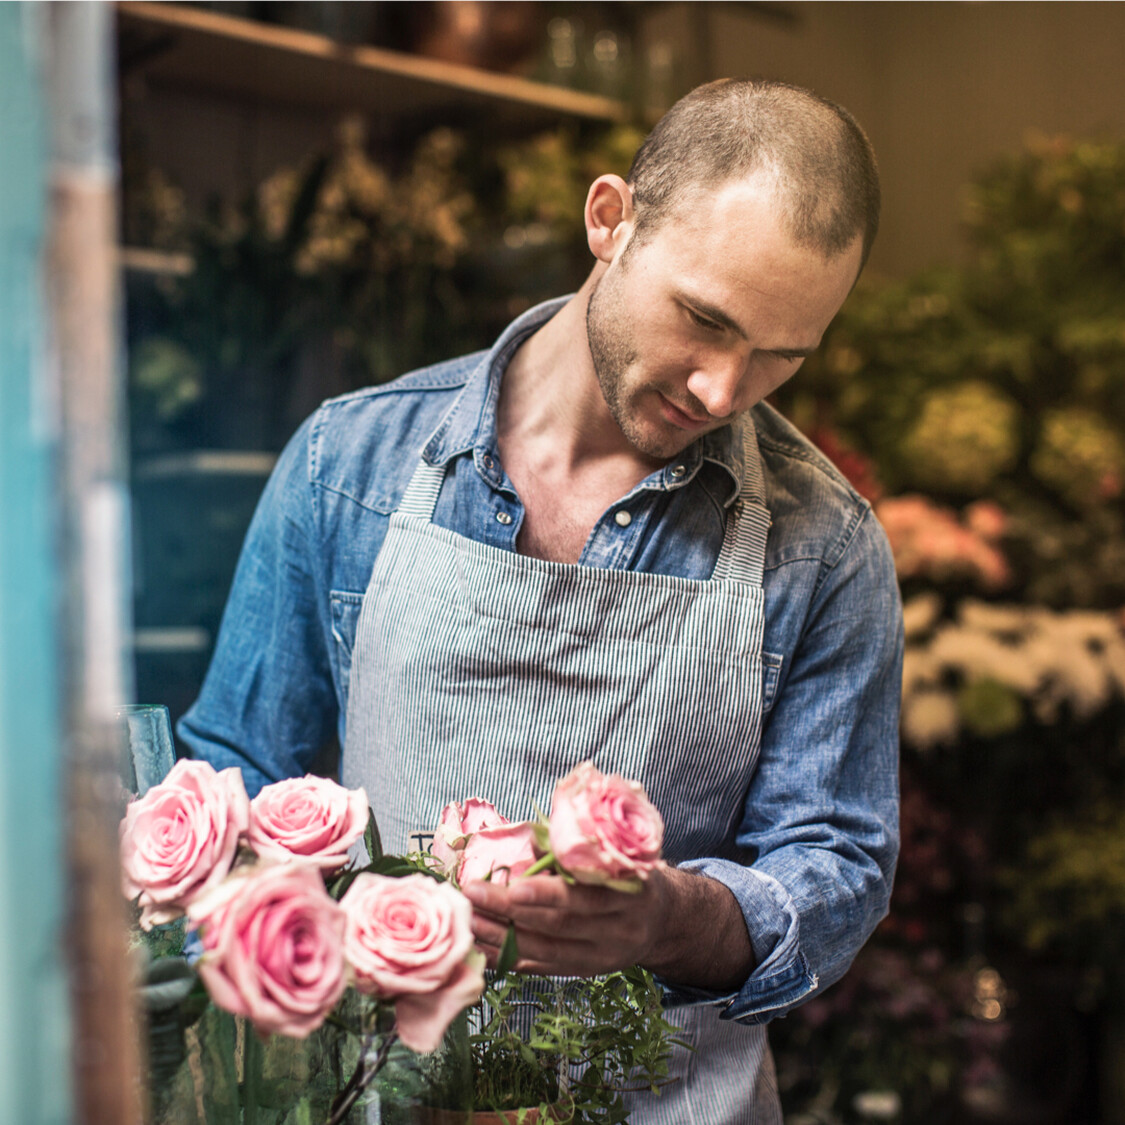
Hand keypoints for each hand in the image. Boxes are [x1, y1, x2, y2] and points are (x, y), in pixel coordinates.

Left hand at [462, 863, 754, 989]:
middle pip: (558, 925)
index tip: (511, 884)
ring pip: (546, 950)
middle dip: (510, 911)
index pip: (584, 898)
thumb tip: (532, 829)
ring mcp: (602, 957)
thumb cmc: (632, 873)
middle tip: (473, 894)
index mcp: (629, 894)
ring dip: (501, 936)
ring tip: (469, 919)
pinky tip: (483, 945)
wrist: (664, 919)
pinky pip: (543, 968)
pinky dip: (510, 957)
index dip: (546, 894)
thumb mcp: (621, 853)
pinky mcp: (585, 972)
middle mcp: (618, 931)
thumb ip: (585, 844)